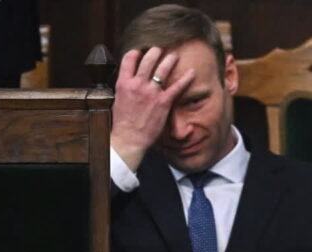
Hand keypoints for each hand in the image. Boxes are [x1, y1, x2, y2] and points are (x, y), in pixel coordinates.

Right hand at [111, 47, 195, 170]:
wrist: (128, 140)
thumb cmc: (123, 123)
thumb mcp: (118, 100)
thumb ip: (126, 87)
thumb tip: (130, 79)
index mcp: (124, 84)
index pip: (130, 58)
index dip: (136, 52)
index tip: (141, 53)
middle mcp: (138, 84)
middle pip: (149, 58)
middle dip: (156, 51)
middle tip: (160, 50)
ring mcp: (151, 92)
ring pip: (163, 67)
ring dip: (171, 59)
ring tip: (174, 56)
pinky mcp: (163, 102)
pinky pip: (178, 86)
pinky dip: (187, 78)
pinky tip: (192, 72)